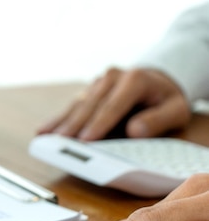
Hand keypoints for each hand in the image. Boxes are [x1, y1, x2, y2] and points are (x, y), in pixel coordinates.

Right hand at [37, 67, 191, 140]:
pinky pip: (73, 106)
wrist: (158, 81)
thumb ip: (157, 120)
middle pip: (90, 105)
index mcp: (134, 79)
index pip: (113, 106)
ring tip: (46, 137)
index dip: (98, 125)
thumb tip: (134, 130)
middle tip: (61, 143)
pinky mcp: (89, 91)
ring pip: (78, 105)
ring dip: (62, 123)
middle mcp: (112, 77)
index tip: (86, 140)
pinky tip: (44, 130)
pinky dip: (59, 119)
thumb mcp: (176, 110)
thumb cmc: (165, 99)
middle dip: (75, 125)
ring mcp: (98, 83)